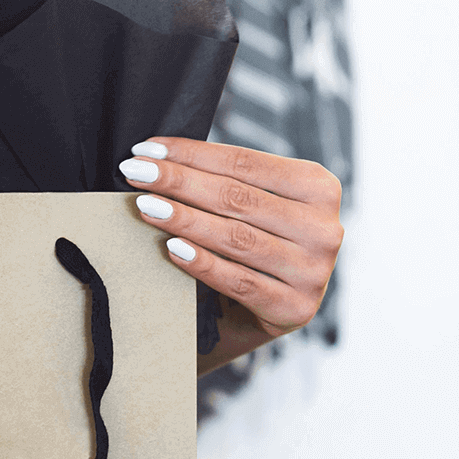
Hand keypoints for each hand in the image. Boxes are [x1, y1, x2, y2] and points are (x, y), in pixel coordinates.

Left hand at [119, 137, 343, 347]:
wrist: (276, 308)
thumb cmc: (259, 243)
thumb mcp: (258, 206)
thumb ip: (228, 182)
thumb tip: (158, 159)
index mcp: (319, 188)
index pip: (244, 163)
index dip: (191, 154)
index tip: (146, 150)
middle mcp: (324, 228)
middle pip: (237, 198)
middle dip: (179, 182)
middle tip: (135, 173)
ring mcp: (313, 271)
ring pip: (236, 238)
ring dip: (183, 219)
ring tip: (146, 206)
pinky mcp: (294, 308)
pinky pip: (238, 281)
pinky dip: (202, 263)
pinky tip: (172, 248)